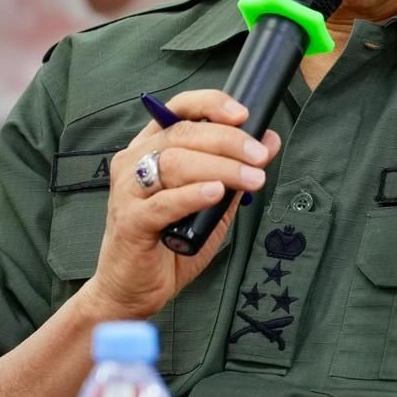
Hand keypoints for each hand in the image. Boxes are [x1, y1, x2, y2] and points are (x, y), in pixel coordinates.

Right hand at [81, 91, 280, 322]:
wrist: (132, 291)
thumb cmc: (167, 245)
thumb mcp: (210, 203)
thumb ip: (233, 172)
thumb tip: (268, 142)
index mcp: (150, 149)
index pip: (178, 109)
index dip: (211, 105)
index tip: (244, 115)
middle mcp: (134, 162)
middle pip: (182, 134)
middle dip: (228, 141)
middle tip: (260, 156)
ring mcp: (128, 191)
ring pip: (175, 163)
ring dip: (221, 168)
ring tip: (251, 179)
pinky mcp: (130, 221)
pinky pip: (164, 202)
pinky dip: (193, 194)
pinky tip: (216, 193)